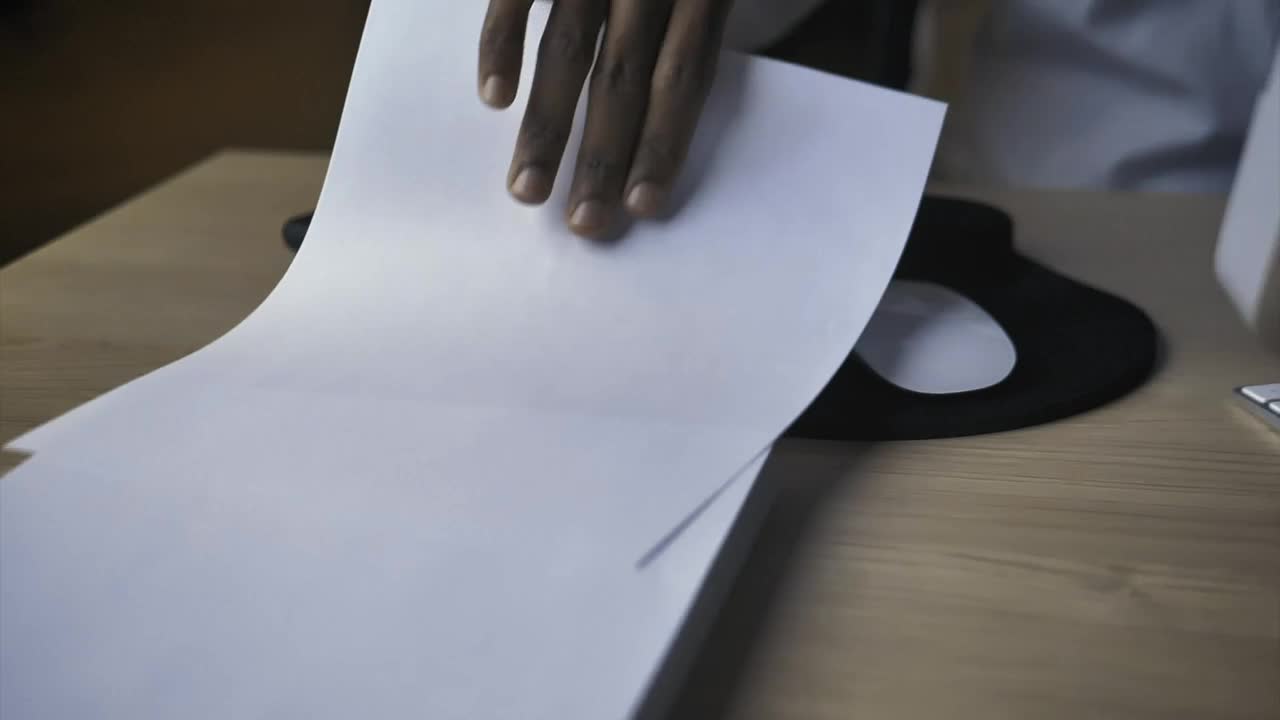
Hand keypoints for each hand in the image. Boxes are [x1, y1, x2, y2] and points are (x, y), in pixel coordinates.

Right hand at [479, 0, 733, 237]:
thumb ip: (698, 27)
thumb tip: (689, 110)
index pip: (685, 74)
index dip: (664, 141)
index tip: (642, 206)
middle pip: (625, 76)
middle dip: (604, 155)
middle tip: (586, 223)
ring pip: (567, 49)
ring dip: (547, 124)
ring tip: (528, 189)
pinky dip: (502, 44)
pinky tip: (495, 98)